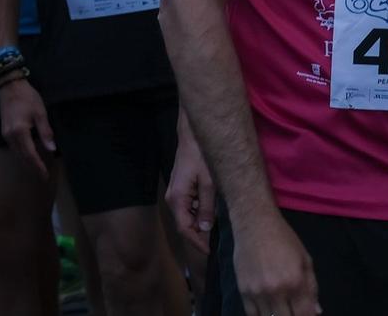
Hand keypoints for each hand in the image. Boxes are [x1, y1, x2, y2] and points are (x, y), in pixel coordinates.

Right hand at [0, 77, 56, 178]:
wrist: (9, 86)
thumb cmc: (27, 97)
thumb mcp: (40, 113)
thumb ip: (45, 132)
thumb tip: (52, 149)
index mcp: (20, 132)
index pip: (30, 154)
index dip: (38, 166)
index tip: (45, 175)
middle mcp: (10, 136)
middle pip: (22, 157)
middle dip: (33, 167)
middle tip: (43, 176)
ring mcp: (5, 135)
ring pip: (17, 154)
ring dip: (27, 162)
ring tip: (38, 168)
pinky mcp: (5, 131)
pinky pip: (14, 148)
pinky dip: (23, 154)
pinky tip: (29, 155)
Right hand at [166, 124, 216, 258]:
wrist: (193, 136)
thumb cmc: (201, 156)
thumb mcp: (209, 183)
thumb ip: (207, 207)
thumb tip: (205, 228)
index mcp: (177, 199)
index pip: (185, 228)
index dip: (196, 242)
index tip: (209, 251)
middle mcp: (173, 199)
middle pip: (184, 224)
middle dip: (198, 235)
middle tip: (214, 243)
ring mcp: (175, 193)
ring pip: (186, 216)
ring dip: (199, 224)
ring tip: (214, 231)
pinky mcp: (180, 188)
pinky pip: (188, 207)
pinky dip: (197, 213)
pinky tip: (210, 214)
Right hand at [232, 208, 320, 315]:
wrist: (255, 224)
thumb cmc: (284, 239)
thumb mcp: (305, 259)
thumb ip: (312, 287)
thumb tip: (316, 312)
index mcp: (295, 281)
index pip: (305, 315)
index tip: (306, 314)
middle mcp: (276, 290)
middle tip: (293, 310)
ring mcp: (258, 292)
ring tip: (281, 309)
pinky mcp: (243, 291)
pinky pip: (252, 315)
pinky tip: (268, 311)